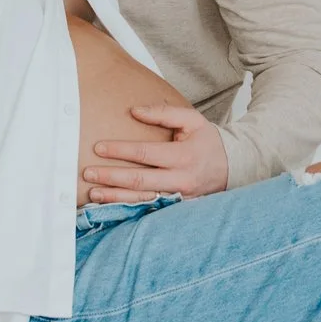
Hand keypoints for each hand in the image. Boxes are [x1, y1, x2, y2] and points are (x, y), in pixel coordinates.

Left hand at [83, 104, 229, 202]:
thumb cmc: (208, 141)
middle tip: (87, 173)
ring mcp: (178, 198)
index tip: (99, 147)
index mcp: (183, 156)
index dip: (120, 151)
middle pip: (139, 180)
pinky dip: (128, 209)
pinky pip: (149, 210)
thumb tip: (134, 111)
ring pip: (142, 199)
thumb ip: (163, 113)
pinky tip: (110, 207)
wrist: (232, 168)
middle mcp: (180, 180)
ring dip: (115, 198)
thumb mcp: (192, 120)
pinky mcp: (176, 209)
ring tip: (92, 194)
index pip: (145, 153)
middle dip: (111, 177)